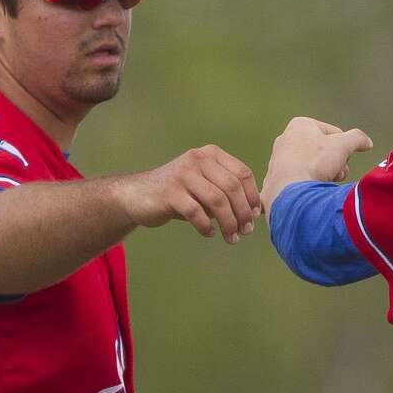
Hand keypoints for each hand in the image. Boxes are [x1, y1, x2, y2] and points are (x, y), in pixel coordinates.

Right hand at [116, 145, 260, 243]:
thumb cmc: (179, 193)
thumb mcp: (205, 185)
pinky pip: (196, 212)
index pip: (243, 174)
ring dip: (228, 223)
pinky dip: (206, 226)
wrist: (137, 194)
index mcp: (211, 154)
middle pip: (232, 188)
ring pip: (217, 201)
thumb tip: (255, 211)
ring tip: (231, 238)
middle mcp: (198, 159)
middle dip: (242, 213)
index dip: (252, 197)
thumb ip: (227, 192)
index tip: (254, 217)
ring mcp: (183, 174)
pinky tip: (208, 233)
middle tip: (245, 232)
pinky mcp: (170, 192)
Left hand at [262, 116, 372, 212]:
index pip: (334, 134)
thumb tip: (367, 142)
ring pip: (312, 167)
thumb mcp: (344, 145)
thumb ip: (358, 138)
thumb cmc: (315, 162)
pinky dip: (307, 186)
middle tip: (336, 174)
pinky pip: (299, 180)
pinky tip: (310, 192)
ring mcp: (277, 160)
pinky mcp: (274, 179)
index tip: (342, 159)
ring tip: (323, 184)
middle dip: (334, 164)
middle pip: (322, 151)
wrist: (290, 192)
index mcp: (300, 125)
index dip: (344, 148)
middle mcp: (285, 139)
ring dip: (324, 175)